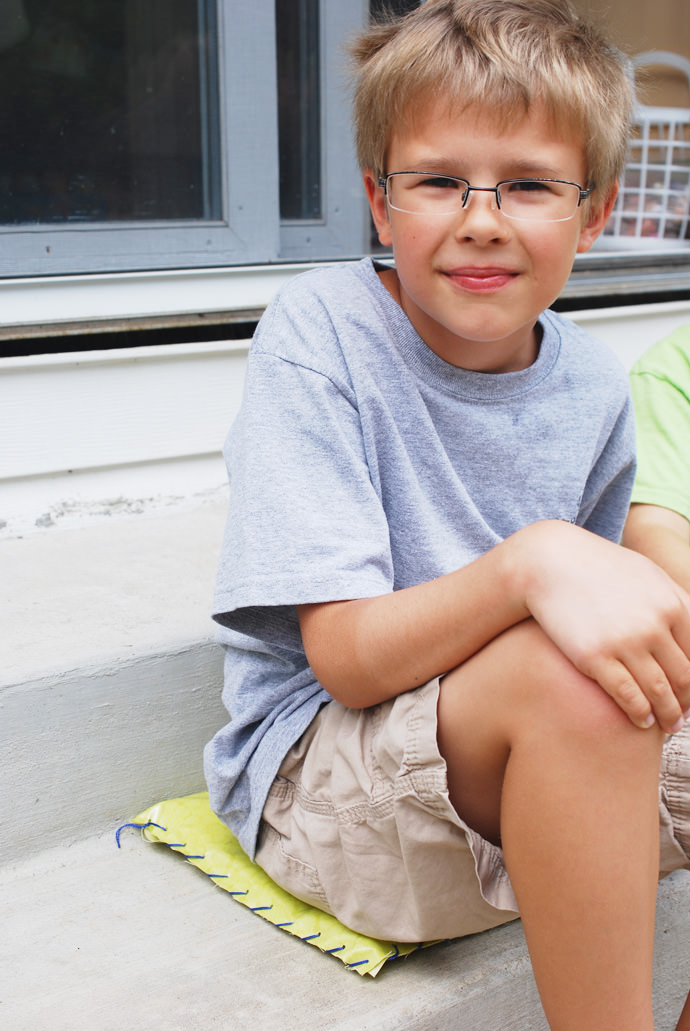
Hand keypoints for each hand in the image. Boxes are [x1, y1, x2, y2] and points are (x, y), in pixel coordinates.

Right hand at [515, 521, 689, 732]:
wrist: (550, 563)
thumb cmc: (600, 568)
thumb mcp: (648, 575)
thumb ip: (677, 601)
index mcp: (671, 605)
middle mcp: (653, 625)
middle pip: (684, 678)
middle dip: (686, 703)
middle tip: (681, 717)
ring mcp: (624, 642)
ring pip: (659, 692)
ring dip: (668, 715)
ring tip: (667, 725)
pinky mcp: (595, 656)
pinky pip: (627, 695)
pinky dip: (640, 713)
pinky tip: (642, 720)